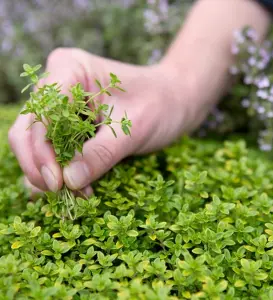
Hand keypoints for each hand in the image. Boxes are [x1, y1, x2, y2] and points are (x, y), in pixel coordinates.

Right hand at [9, 48, 198, 192]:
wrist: (176, 100)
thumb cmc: (161, 103)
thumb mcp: (133, 128)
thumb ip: (101, 153)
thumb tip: (68, 181)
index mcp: (70, 69)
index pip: (42, 115)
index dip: (43, 152)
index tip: (58, 183)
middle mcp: (59, 84)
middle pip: (29, 130)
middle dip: (40, 164)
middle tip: (59, 192)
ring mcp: (64, 105)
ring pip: (37, 143)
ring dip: (50, 171)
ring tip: (74, 193)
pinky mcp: (72, 123)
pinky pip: (55, 149)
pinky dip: (62, 169)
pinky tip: (78, 186)